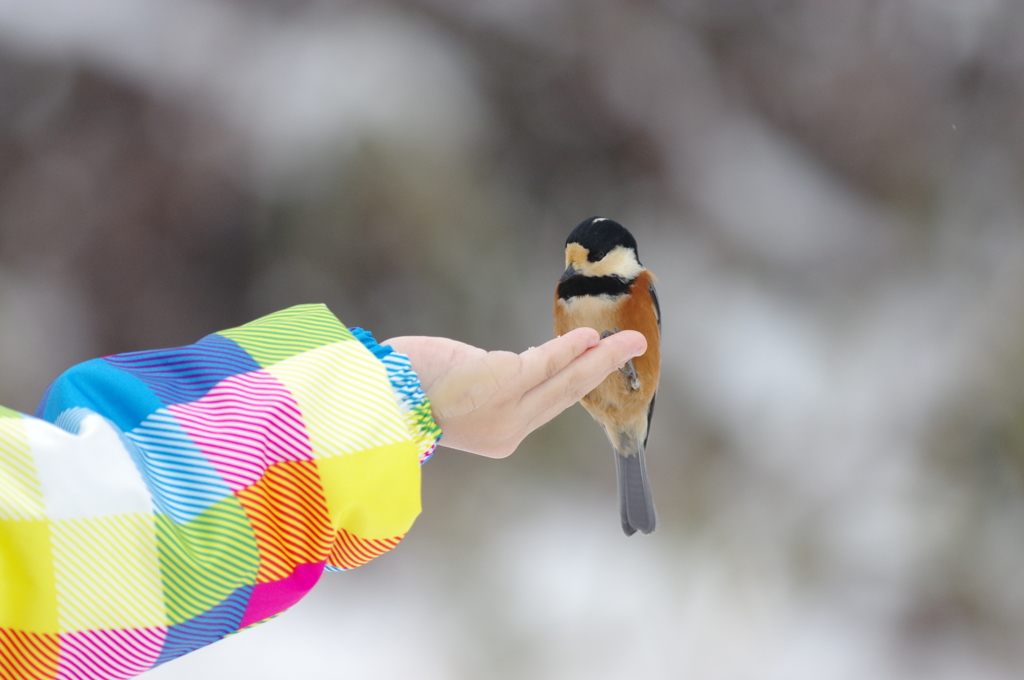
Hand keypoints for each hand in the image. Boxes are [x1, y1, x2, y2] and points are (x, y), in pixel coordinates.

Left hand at [383, 328, 646, 457]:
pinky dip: (570, 349)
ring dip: (600, 358)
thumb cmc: (403, 390)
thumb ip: (490, 384)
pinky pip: (545, 364)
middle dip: (604, 370)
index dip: (575, 376)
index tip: (596, 357)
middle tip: (634, 347)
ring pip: (564, 381)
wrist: (373, 398)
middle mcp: (508, 432)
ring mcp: (507, 412)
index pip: (546, 404)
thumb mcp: (457, 393)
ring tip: (629, 341)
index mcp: (500, 437)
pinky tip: (591, 336)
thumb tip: (516, 363)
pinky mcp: (501, 387)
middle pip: (567, 395)